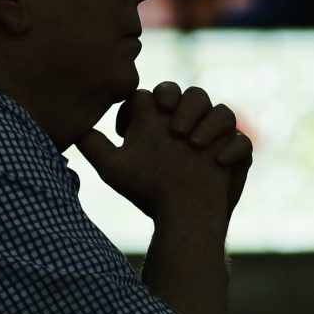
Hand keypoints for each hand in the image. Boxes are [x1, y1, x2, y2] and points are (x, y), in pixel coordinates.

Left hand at [76, 90, 232, 221]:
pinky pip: (242, 142)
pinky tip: (217, 162)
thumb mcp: (113, 168)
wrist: (181, 220)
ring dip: (208, 123)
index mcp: (160, 121)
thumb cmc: (145, 192)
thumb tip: (72, 125)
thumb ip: (93, 145)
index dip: (150, 99)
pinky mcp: (235, 156)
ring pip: (221, 111)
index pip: (157, 94)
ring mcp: (214, 138)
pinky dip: (232, 148)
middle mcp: (188, 123)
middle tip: (173, 125)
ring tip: (192, 144)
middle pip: (192, 93)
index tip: (137, 124)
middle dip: (184, 102)